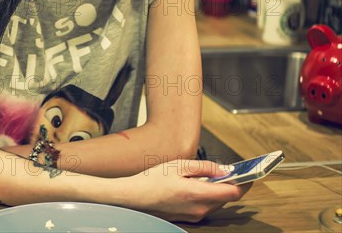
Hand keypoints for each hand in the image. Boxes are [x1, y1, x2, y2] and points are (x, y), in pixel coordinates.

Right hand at [122, 159, 250, 222]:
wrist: (133, 198)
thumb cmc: (152, 180)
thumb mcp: (178, 165)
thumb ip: (205, 167)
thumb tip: (225, 169)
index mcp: (197, 193)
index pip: (233, 193)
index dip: (244, 183)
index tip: (250, 173)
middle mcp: (199, 209)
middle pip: (227, 199)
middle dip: (232, 185)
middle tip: (233, 170)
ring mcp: (195, 215)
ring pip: (217, 203)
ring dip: (220, 191)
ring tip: (215, 176)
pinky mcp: (190, 218)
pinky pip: (207, 207)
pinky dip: (209, 196)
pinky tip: (200, 185)